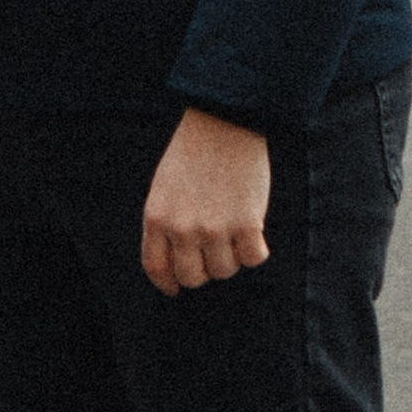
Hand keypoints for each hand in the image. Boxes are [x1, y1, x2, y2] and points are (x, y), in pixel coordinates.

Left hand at [140, 108, 271, 295]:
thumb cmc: (194, 153)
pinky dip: (256, 249)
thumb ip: (166, 223)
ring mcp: (214, 229)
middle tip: (215, 250)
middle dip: (204, 269)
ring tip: (234, 229)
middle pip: (193, 277)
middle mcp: (182, 228)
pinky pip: (253, 258)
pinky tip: (254, 229)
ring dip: (231, 256)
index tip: (176, 289)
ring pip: (225, 270)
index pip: (156, 267)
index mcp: (156, 218)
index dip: (167, 283)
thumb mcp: (164, 187)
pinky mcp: (246, 224)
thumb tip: (176, 262)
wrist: (224, 123)